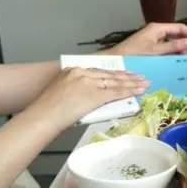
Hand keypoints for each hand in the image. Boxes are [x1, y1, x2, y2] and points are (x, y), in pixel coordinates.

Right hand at [24, 67, 149, 129]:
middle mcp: (82, 73)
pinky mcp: (95, 94)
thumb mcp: (62, 92)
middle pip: (110, 74)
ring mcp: (89, 82)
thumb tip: (91, 95)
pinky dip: (128, 91)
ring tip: (144, 83)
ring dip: (132, 83)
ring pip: (116, 82)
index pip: (100, 71)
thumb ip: (78, 89)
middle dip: (127, 76)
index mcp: (73, 70)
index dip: (115, 73)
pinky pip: (116, 92)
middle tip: (141, 76)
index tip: (126, 73)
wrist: (42, 117)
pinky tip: (138, 91)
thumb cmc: (48, 111)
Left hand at [110, 22, 186, 55]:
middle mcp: (156, 31)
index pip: (181, 28)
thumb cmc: (132, 55)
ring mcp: (153, 39)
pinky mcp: (150, 47)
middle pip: (178, 33)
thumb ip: (173, 47)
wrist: (114, 61)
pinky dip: (173, 53)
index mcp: (158, 28)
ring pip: (172, 42)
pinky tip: (178, 61)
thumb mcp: (155, 51)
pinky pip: (166, 48)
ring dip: (182, 48)